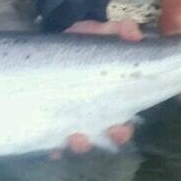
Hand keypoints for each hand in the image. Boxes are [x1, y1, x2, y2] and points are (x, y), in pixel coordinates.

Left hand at [59, 20, 140, 152]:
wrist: (47, 47)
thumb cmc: (77, 43)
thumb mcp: (96, 33)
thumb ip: (116, 31)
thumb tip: (134, 32)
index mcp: (107, 99)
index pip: (121, 122)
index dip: (123, 130)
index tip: (120, 129)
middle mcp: (90, 115)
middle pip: (104, 137)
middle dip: (108, 140)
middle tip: (108, 134)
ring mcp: (67, 121)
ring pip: (78, 143)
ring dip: (80, 145)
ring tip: (76, 138)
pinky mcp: (46, 122)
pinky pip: (49, 142)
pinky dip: (53, 149)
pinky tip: (52, 150)